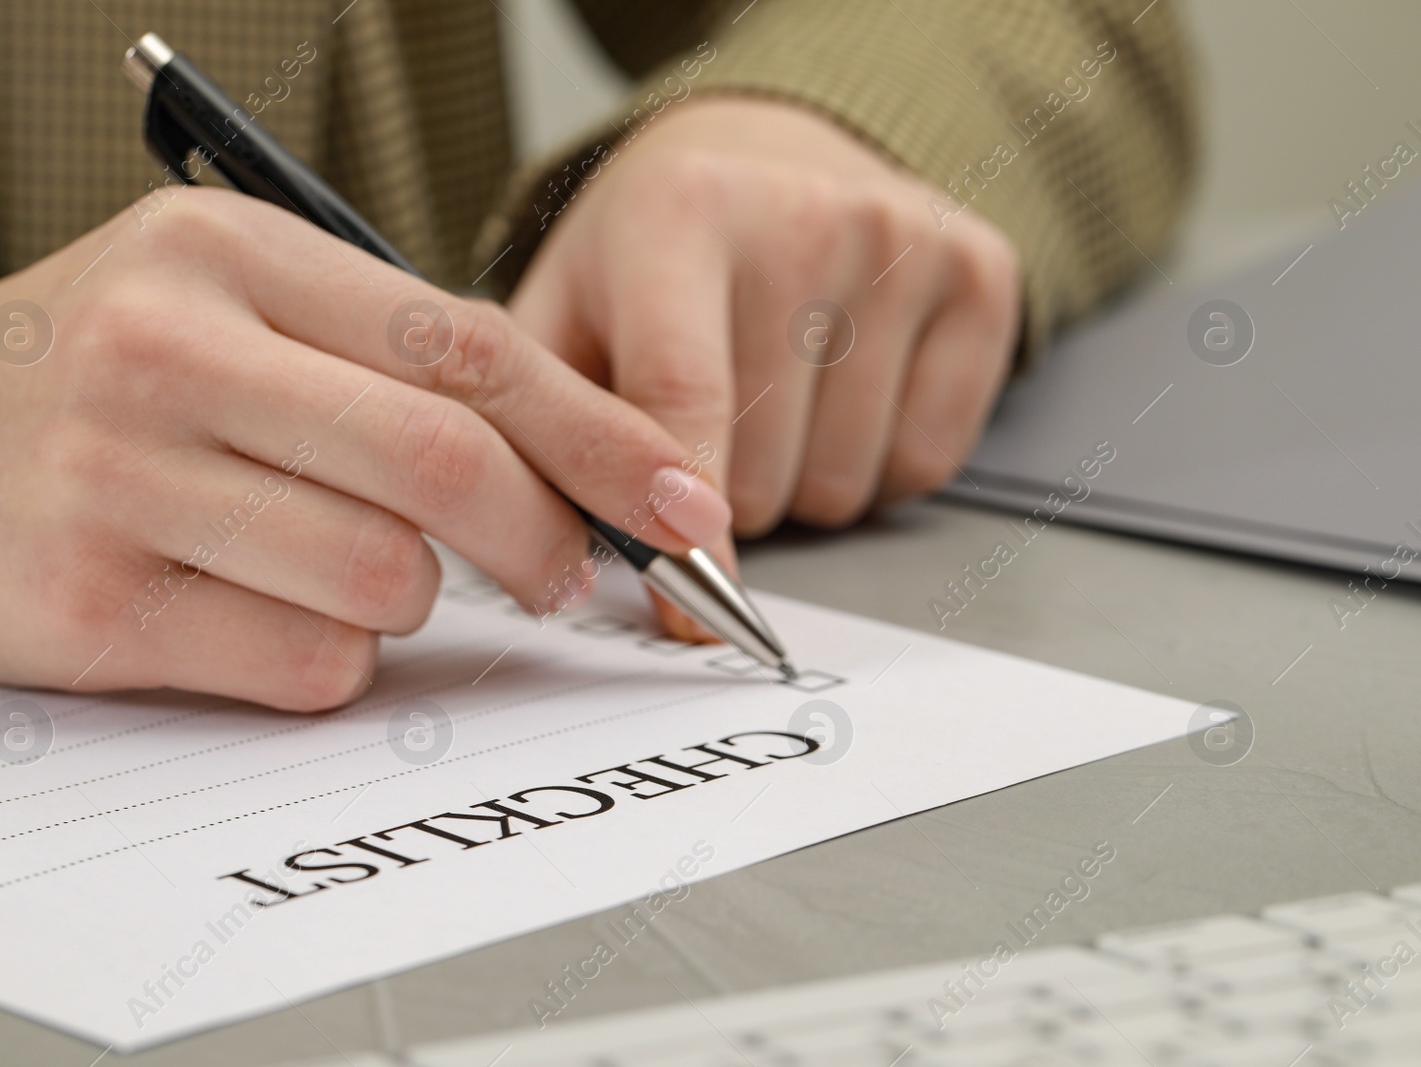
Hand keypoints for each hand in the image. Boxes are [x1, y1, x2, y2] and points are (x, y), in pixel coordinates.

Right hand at [0, 188, 730, 709]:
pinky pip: (302, 661)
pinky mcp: (88, 602)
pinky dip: (324, 658)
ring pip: (384, 577)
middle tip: (563, 575)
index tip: (684, 502)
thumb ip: (380, 364)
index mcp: (233, 253)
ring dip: (408, 601)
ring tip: (342, 570)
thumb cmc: (81, 376)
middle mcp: (173, 347)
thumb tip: (569, 464)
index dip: (600, 435)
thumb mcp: (224, 309)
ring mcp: (121, 474)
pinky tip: (256, 613)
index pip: (470, 344)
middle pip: (446, 460)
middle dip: (542, 539)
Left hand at [511, 96, 1021, 535]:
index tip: (682, 592)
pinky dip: (877, 468)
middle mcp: (803, 214)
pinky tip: (844, 393)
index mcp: (680, 210)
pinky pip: (923, 467)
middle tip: (709, 423)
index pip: (682, 394)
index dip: (678, 516)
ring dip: (797, 484)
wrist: (769, 155)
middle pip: (763, 470)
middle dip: (722, 496)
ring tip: (774, 397)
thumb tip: (555, 548)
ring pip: (842, 485)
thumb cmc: (658, 251)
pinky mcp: (981, 276)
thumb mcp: (566, 306)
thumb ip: (548, 421)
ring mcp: (905, 241)